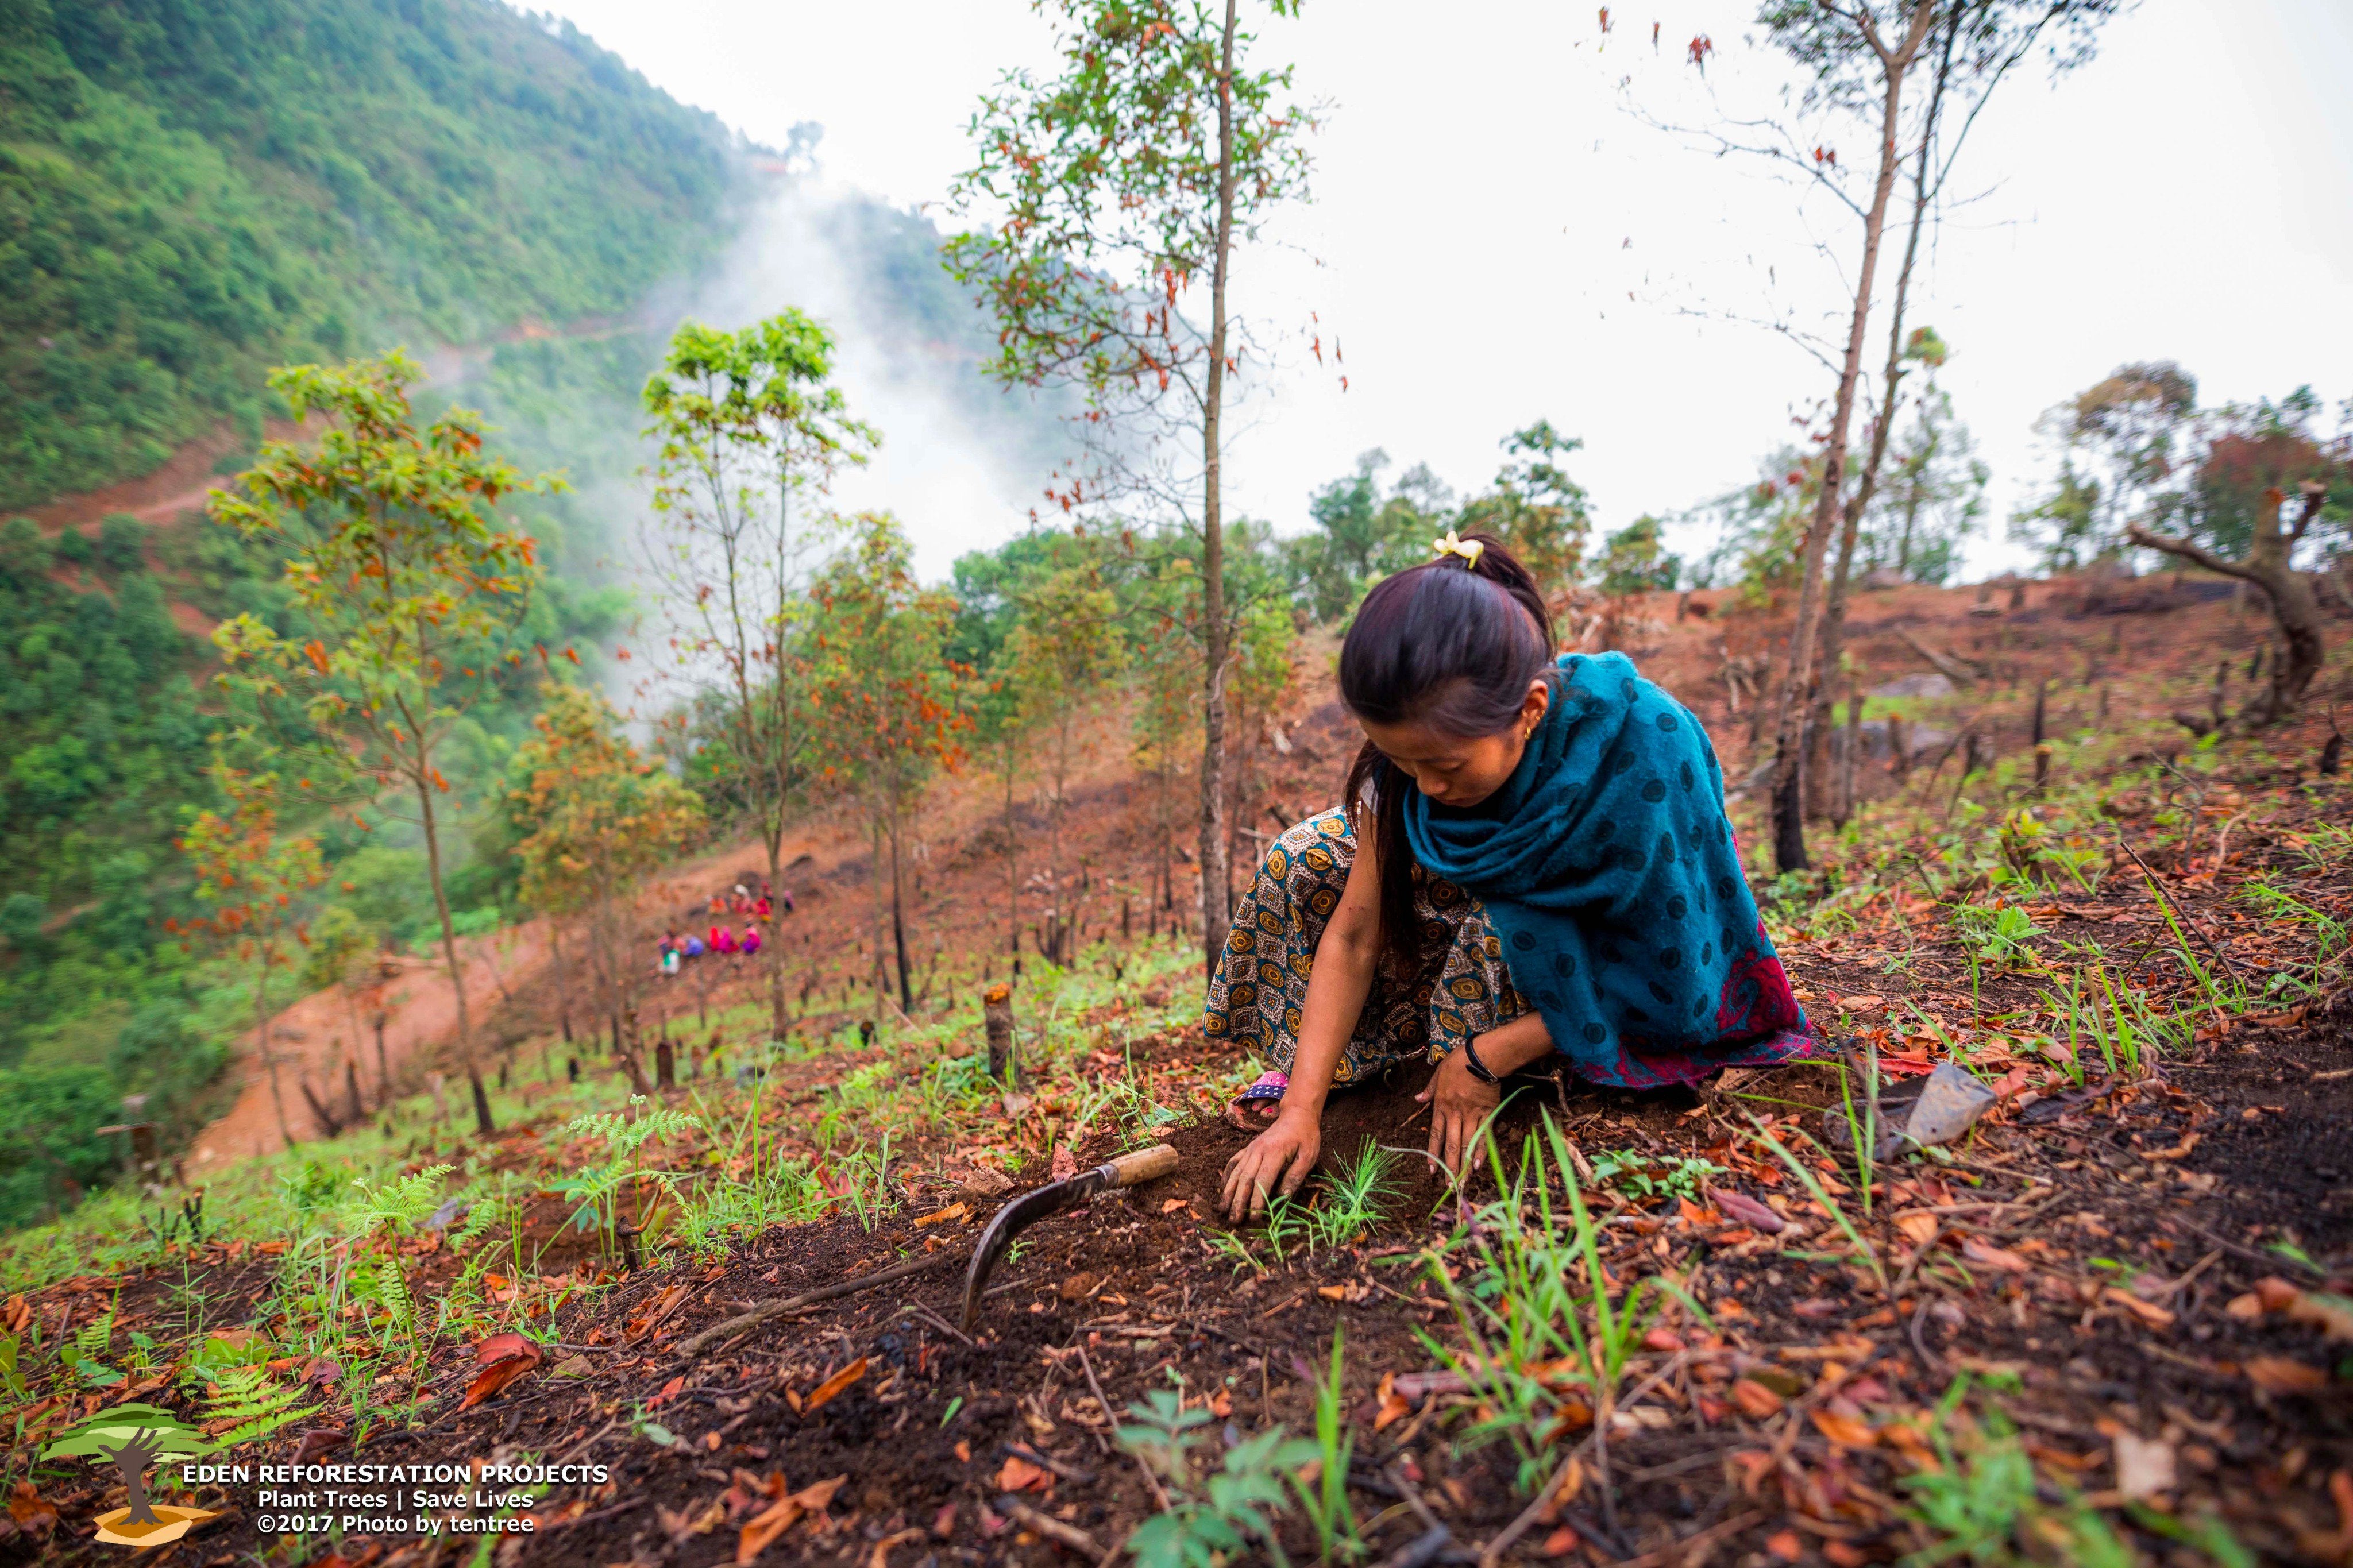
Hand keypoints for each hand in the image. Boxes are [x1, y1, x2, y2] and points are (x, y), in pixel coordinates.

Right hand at [1220, 1111, 1320, 1220]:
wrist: (1296, 1114)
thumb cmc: (1305, 1136)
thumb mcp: (1309, 1156)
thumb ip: (1296, 1175)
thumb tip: (1282, 1196)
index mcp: (1275, 1152)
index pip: (1262, 1180)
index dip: (1257, 1200)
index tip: (1254, 1218)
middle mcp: (1258, 1150)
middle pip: (1245, 1179)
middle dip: (1238, 1201)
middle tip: (1233, 1220)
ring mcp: (1250, 1149)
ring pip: (1236, 1172)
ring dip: (1228, 1192)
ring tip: (1222, 1209)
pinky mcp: (1247, 1148)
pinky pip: (1233, 1163)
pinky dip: (1226, 1176)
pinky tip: (1222, 1189)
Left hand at [1419, 1045, 1502, 1177]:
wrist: (1482, 1057)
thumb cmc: (1459, 1062)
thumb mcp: (1438, 1073)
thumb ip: (1429, 1089)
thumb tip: (1417, 1099)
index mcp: (1441, 1106)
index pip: (1435, 1135)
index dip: (1433, 1154)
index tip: (1432, 1169)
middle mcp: (1455, 1114)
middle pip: (1451, 1145)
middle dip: (1450, 1167)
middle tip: (1449, 1185)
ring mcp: (1472, 1115)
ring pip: (1467, 1144)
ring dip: (1464, 1164)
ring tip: (1463, 1182)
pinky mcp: (1488, 1113)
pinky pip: (1484, 1135)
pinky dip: (1481, 1151)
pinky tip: (1478, 1165)